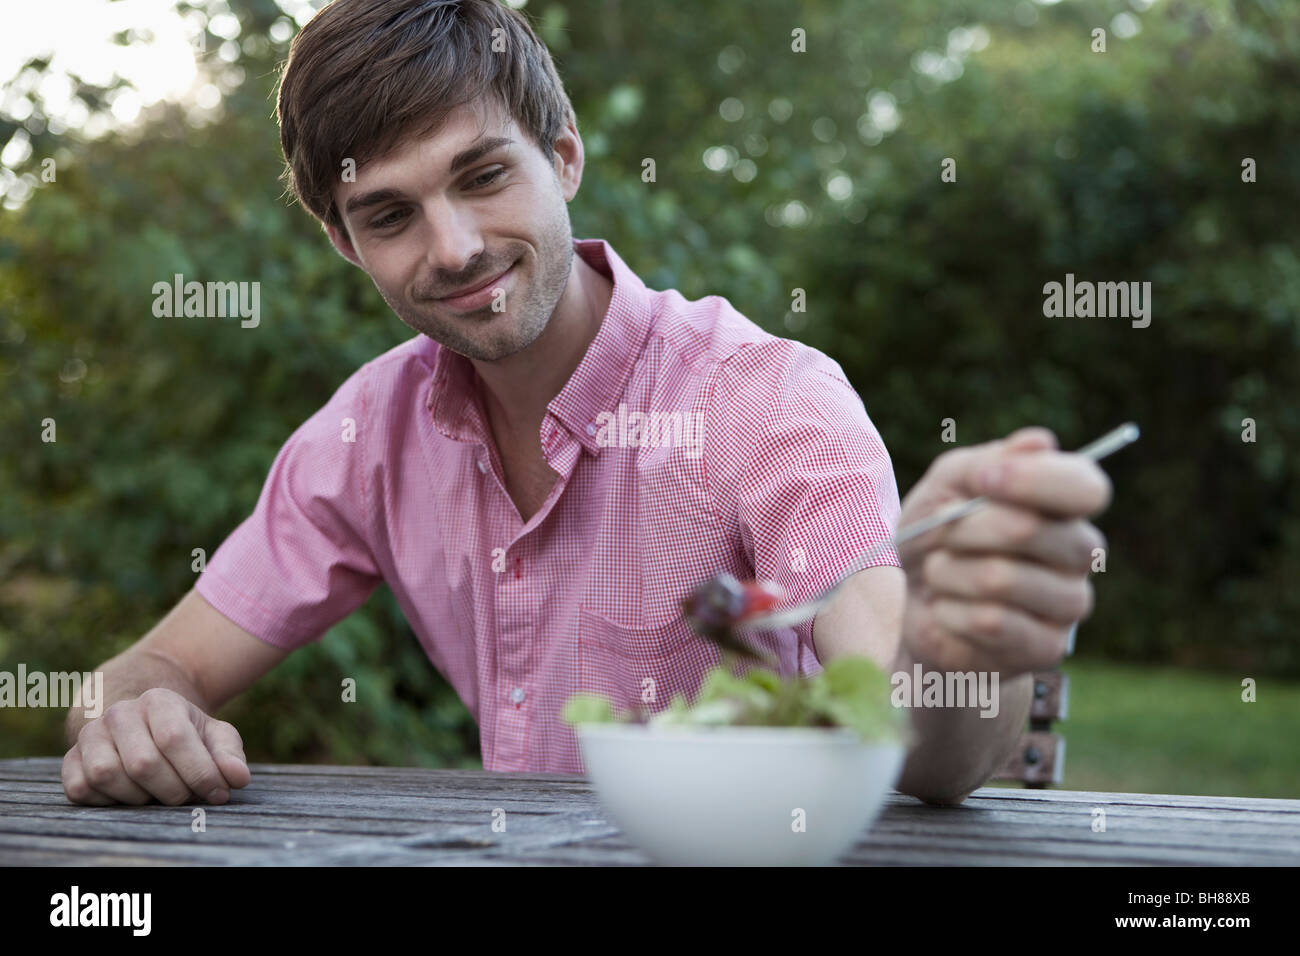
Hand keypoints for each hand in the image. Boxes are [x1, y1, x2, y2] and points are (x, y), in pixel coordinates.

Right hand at [62, 687, 249, 805]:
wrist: (141, 724)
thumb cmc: (184, 734)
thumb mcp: (214, 736)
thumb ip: (229, 755)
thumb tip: (237, 777)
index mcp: (158, 700)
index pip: (174, 738)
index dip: (199, 772)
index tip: (218, 793)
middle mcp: (119, 713)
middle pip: (142, 763)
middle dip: (172, 790)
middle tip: (187, 796)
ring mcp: (90, 735)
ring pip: (108, 776)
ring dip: (140, 797)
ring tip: (158, 794)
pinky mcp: (70, 760)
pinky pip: (82, 789)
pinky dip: (108, 801)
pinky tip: (130, 794)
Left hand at [896, 427, 1111, 677]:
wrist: (916, 605)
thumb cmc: (938, 536)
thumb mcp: (946, 487)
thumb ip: (986, 463)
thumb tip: (1040, 441)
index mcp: (1066, 504)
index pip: (1085, 487)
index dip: (1031, 480)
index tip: (981, 479)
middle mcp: (1080, 551)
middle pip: (1029, 529)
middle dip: (964, 528)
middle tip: (943, 535)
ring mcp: (1069, 603)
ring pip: (1000, 578)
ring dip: (948, 572)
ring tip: (940, 573)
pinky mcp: (1046, 648)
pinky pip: (991, 622)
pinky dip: (950, 611)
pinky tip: (947, 610)